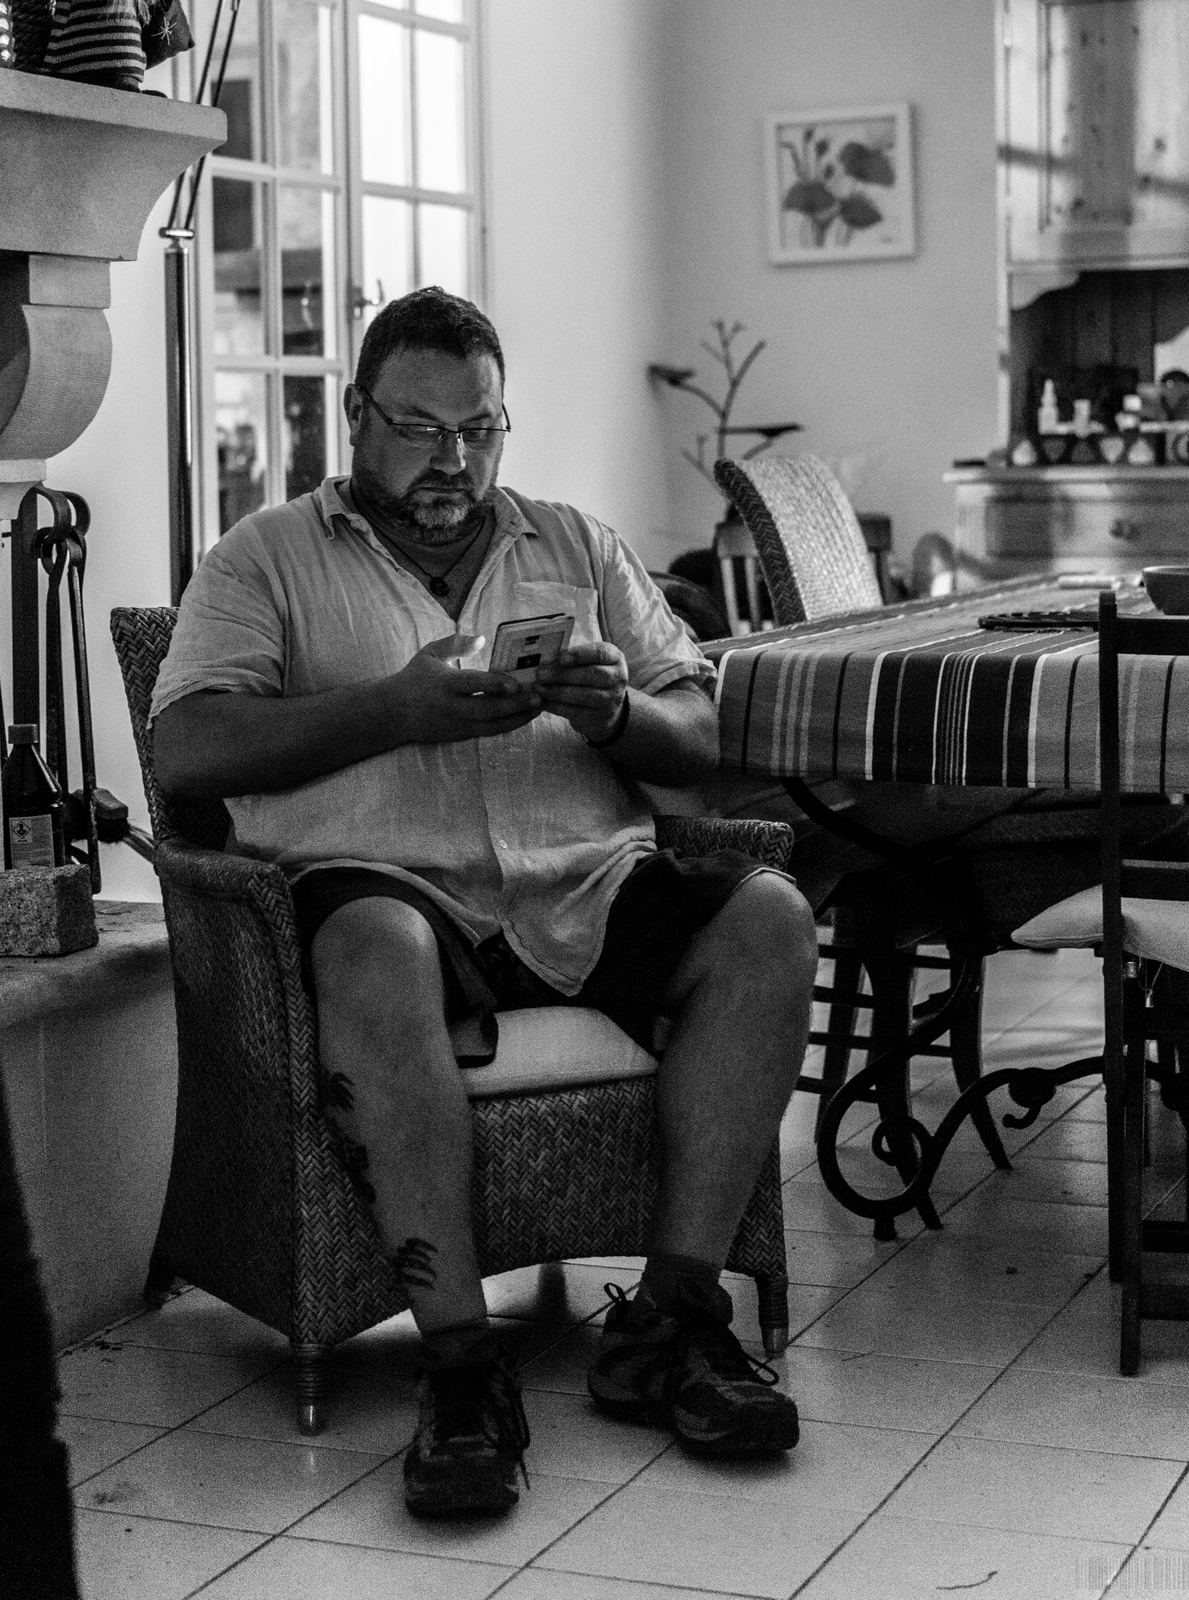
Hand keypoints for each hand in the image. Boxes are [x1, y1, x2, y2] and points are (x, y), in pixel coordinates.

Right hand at [389, 634, 542, 743]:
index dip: (494, 685)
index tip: (515, 683)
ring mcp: (457, 724)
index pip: (472, 685)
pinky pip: (488, 732)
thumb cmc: (415, 678)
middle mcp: (451, 707)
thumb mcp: (430, 654)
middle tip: (539, 696)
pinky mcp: (461, 735)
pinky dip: (508, 726)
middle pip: (487, 709)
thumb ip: (455, 644)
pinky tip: (525, 717)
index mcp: (444, 684)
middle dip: (515, 705)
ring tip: (539, 707)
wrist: (393, 713)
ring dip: (517, 718)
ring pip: (492, 725)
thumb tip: (482, 638)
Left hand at [536, 642, 628, 742]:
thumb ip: (573, 657)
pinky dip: (556, 707)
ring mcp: (611, 699)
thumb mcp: (590, 661)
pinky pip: (575, 712)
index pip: (600, 653)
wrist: (606, 706)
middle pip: (591, 675)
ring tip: (539, 688)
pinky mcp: (599, 716)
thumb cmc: (591, 675)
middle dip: (563, 675)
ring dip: (557, 692)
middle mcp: (617, 678)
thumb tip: (545, 657)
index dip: (580, 655)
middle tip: (541, 674)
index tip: (560, 658)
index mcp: (615, 658)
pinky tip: (542, 702)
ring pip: (583, 696)